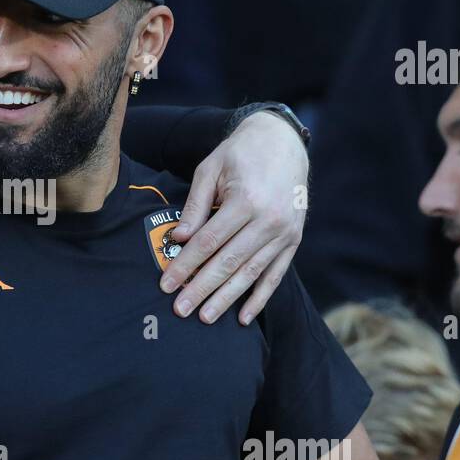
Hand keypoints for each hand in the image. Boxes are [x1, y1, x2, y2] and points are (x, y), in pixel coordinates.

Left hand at [161, 111, 308, 323]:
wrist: (283, 142)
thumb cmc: (240, 154)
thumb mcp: (211, 169)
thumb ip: (195, 205)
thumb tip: (180, 239)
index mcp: (246, 201)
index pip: (208, 242)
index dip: (185, 265)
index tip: (166, 284)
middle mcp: (269, 220)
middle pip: (228, 263)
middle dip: (202, 289)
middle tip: (180, 310)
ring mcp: (285, 233)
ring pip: (251, 273)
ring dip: (227, 298)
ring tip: (205, 317)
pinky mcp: (294, 240)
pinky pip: (275, 275)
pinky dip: (260, 298)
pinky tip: (244, 316)